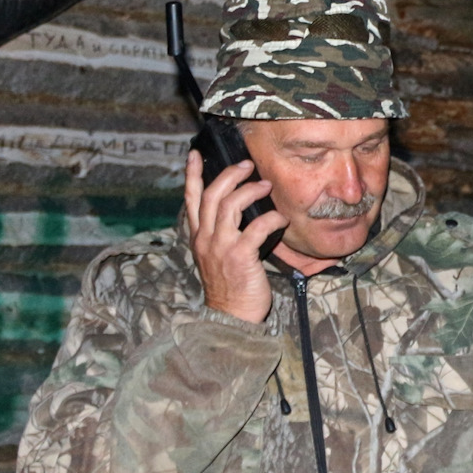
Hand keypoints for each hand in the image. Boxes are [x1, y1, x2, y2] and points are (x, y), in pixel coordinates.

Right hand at [183, 150, 287, 323]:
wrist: (229, 317)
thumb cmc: (229, 287)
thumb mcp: (215, 257)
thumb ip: (220, 235)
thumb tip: (238, 211)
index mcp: (198, 237)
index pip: (191, 200)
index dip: (192, 175)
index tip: (195, 155)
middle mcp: (206, 239)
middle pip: (212, 195)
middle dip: (229, 175)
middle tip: (247, 165)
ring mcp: (221, 247)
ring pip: (230, 205)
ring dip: (250, 191)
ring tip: (266, 186)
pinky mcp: (240, 256)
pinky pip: (257, 227)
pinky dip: (271, 219)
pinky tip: (281, 219)